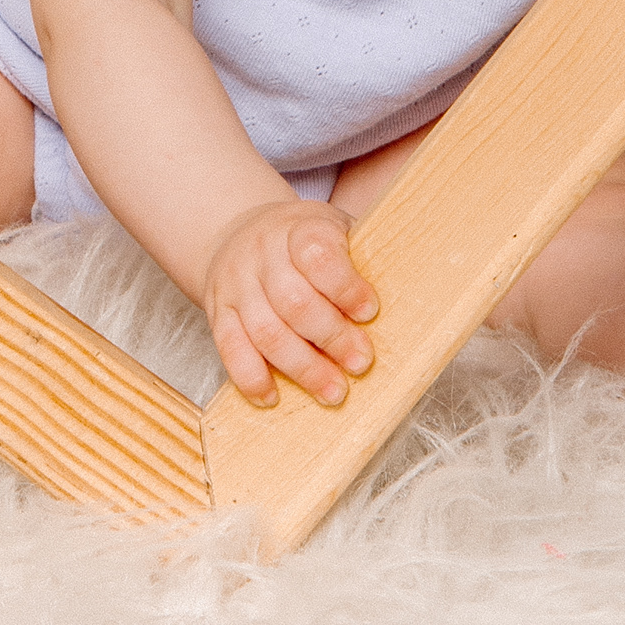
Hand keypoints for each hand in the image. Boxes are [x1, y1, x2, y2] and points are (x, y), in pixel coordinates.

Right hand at [203, 200, 379, 407]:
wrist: (237, 232)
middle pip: (294, 301)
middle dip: (332, 339)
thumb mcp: (332, 230)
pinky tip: (273, 396)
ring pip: (265, 331)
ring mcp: (236, 284)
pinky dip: (251, 377)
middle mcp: (261, 253)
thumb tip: (406, 299)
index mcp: (297, 227)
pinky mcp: (218, 311)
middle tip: (360, 363)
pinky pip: (229, 347)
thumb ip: (358, 259)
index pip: (318, 255)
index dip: (345, 287)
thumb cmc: (301, 240)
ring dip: (302, 368)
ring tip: (333, 391)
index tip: (370, 311)